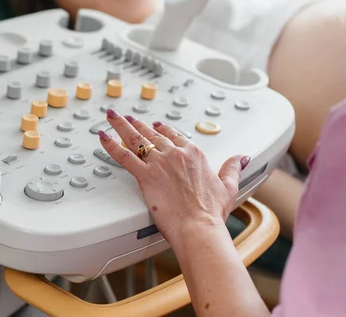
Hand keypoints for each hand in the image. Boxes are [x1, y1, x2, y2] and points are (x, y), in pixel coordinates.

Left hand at [98, 108, 249, 242]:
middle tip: (127, 118)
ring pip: (136, 140)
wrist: (199, 226)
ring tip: (112, 118)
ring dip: (121, 126)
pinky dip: (111, 146)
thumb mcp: (229, 186)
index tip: (155, 126)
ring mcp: (159, 163)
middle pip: (152, 135)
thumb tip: (241, 158)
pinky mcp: (145, 176)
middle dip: (138, 124)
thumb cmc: (211, 212)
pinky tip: (103, 137)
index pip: (174, 135)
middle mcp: (175, 154)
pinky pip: (124, 156)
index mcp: (193, 154)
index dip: (162, 130)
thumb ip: (232, 168)